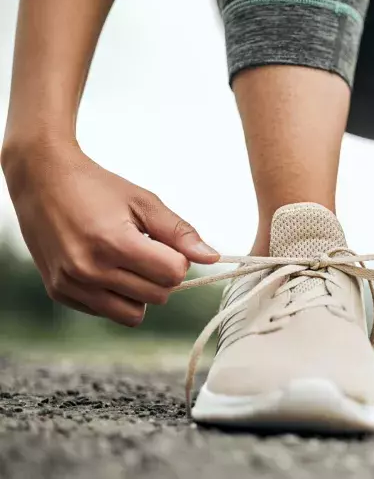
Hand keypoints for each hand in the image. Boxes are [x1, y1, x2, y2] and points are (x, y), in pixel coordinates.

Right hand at [2, 140, 218, 325]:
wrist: (42, 180)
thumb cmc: (98, 187)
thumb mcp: (144, 202)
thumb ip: (180, 232)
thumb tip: (212, 258)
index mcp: (114, 243)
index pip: (173, 274)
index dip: (177, 259)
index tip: (164, 243)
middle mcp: (89, 269)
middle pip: (158, 296)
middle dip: (161, 275)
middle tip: (145, 249)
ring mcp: (72, 284)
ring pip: (134, 314)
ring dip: (140, 292)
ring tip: (127, 262)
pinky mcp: (60, 293)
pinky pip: (107, 313)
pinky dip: (115, 296)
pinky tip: (105, 268)